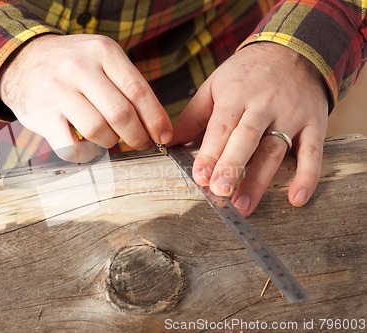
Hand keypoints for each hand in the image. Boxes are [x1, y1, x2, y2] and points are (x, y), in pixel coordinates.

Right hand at [0, 34, 172, 162]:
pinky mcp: (42, 115)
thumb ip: (126, 85)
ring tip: (109, 138)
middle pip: (120, 114)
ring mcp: (58, 91)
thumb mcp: (101, 59)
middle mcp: (79, 68)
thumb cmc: (71, 66)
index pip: (138, 90)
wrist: (23, 61)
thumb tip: (156, 125)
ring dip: (110, 143)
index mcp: (102, 51)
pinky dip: (85, 154)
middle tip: (140, 143)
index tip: (163, 136)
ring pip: (98, 131)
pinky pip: (71, 147)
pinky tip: (87, 146)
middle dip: (137, 136)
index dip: (155, 118)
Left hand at [171, 42, 328, 215]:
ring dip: (259, 180)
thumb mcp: (215, 85)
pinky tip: (296, 199)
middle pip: (247, 138)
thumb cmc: (247, 74)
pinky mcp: (314, 123)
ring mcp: (291, 115)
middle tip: (220, 192)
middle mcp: (264, 105)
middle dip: (233, 166)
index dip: (210, 153)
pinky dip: (307, 176)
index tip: (199, 176)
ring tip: (244, 205)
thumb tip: (168, 142)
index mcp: (236, 95)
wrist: (295, 50)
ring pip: (275, 150)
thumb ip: (193, 116)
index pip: (221, 127)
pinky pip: (313, 152)